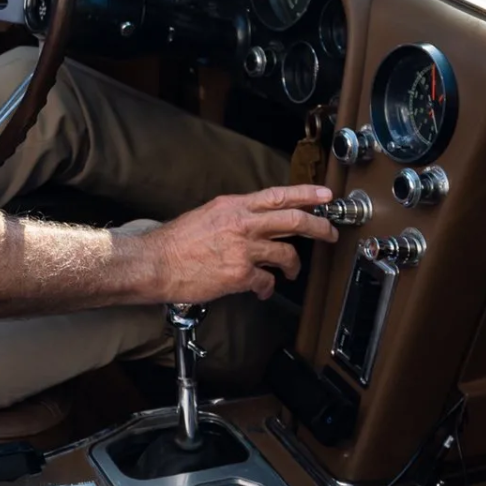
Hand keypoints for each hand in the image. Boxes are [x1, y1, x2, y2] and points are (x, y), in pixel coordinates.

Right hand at [142, 184, 339, 302]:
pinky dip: (268, 289)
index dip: (306, 194)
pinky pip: (267, 282)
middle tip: (330, 233)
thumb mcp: (206, 214)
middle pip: (294, 221)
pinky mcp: (240, 274)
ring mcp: (243, 249)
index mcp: (234, 206)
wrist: (156, 263)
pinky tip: (263, 291)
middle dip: (319, 226)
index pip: (278, 195)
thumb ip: (233, 216)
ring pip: (286, 254)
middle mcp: (242, 224)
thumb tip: (253, 221)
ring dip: (293, 266)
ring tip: (292, 272)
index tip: (325, 195)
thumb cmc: (175, 242)